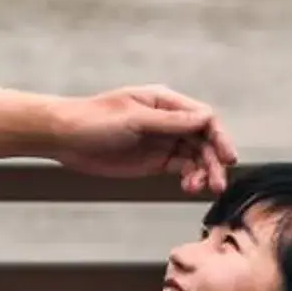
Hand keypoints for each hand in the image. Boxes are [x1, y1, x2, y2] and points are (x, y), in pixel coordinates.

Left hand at [50, 85, 235, 194]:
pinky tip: (188, 187)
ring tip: (200, 188)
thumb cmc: (93, 119)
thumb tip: (205, 119)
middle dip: (214, 160)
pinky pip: (181, 169)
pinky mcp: (154, 161)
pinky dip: (189, 178)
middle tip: (217, 182)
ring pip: (195, 157)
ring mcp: (162, 142)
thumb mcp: (133, 118)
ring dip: (203, 172)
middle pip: (204, 139)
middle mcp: (168, 121)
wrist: (64, 138)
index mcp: (165, 102)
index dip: (219, 136)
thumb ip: (170, 121)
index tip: (226, 157)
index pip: (203, 117)